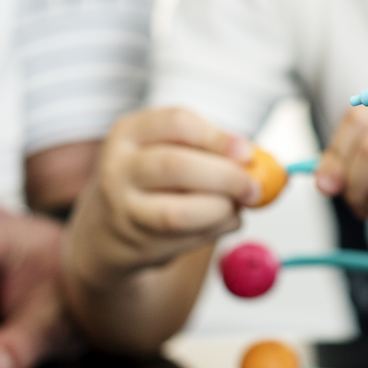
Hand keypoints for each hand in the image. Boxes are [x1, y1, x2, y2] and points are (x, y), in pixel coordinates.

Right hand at [65, 107, 256, 288]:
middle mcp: (118, 168)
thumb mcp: (174, 150)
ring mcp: (122, 209)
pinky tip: (224, 221)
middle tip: (253, 186)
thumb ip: (212, 150)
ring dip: (221, 210)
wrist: (109, 229)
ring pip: (179, 212)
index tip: (248, 152)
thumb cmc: (156, 180)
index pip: (177, 123)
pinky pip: (184, 239)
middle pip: (176, 166)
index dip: (219, 137)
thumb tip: (258, 162)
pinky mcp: (135, 244)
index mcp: (130, 132)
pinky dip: (215, 231)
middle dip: (226, 177)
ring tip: (237, 206)